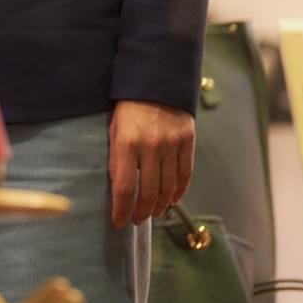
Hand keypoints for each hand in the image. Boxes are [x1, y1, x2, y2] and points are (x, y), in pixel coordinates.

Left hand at [107, 100, 193, 228]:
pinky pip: (185, 174)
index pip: (125, 188)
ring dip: (159, 206)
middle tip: (136, 220)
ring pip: (168, 187)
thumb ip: (116, 158)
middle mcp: (151, 146)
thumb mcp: (114, 129)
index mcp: (127, 143)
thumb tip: (120, 189)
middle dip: (141, 212)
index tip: (118, 223)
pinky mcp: (188, 141)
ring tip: (152, 213)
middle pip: (148, 192)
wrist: (157, 80)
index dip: (122, 210)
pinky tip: (171, 200)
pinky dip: (178, 191)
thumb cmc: (128, 106)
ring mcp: (172, 144)